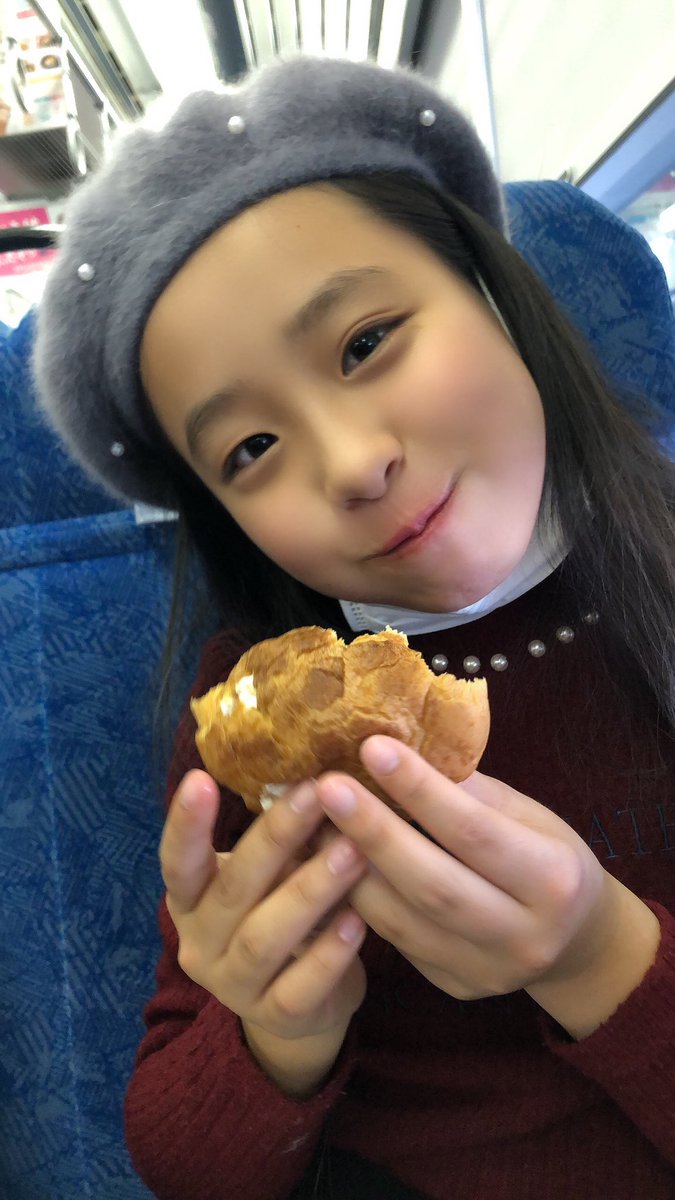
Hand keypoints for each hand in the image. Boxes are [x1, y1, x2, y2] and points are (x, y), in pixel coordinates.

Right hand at [160, 771, 367, 1050]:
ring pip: (265, 938)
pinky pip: (299, 987)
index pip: (178, 861)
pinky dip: (329, 953)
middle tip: (318, 793)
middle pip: (233, 889)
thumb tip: (319, 774)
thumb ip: (280, 839)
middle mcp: (200, 942)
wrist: (302, 1003)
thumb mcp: (271, 875)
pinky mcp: (274, 1018)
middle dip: (277, 837)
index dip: (186, 824)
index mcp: (191, 899)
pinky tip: (358, 921)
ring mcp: (233, 986)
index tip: (201, 778)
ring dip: (310, 891)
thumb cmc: (282, 911)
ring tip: (352, 852)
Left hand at [316, 738, 659, 1037]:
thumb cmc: (548, 857)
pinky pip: (397, 943)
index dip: (420, 790)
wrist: (577, 942)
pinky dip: (359, 901)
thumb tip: (402, 748)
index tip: (372, 748)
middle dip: (373, 832)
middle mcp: (524, 935)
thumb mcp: (530, 815)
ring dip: (350, 870)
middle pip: (433, 884)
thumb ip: (471, 792)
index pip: (474, 831)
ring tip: (315, 822)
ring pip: (402, 922)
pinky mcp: (456, 987)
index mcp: (554, 880)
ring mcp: (488, 971)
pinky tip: (330, 866)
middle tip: (327, 787)